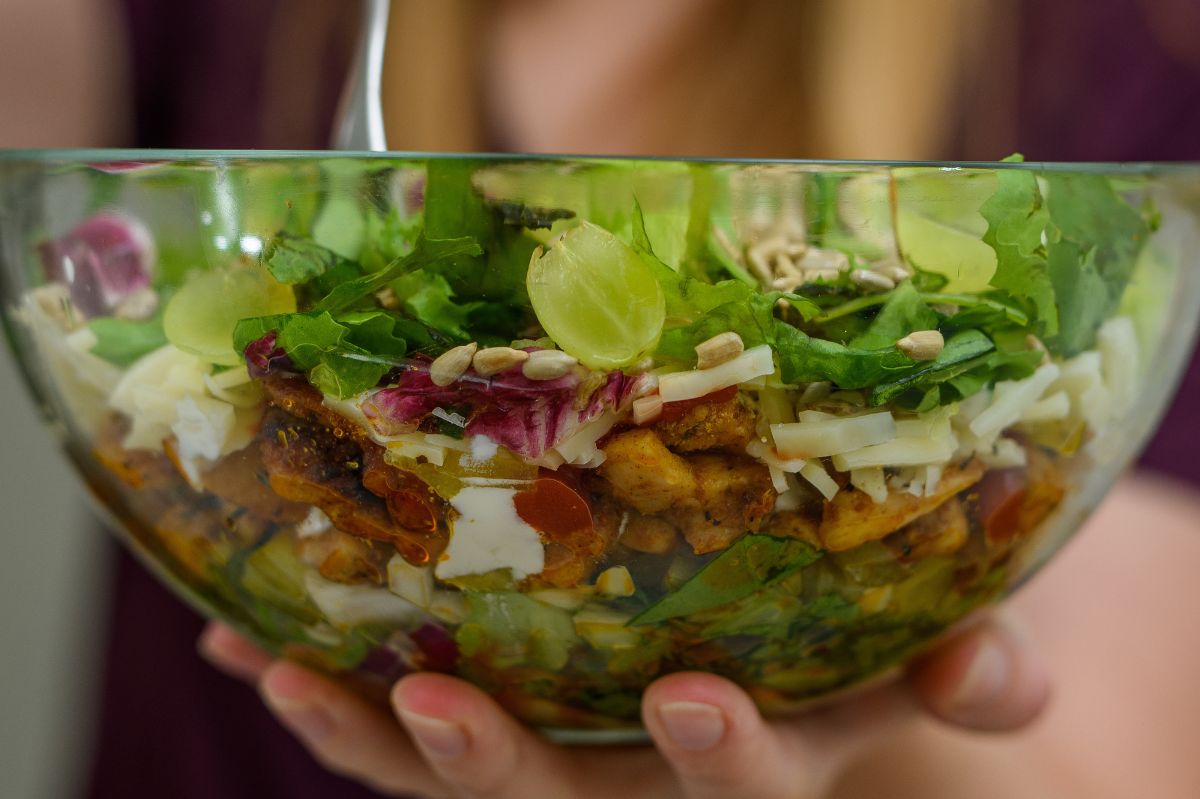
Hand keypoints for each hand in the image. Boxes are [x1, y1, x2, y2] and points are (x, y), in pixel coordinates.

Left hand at [199, 614, 1048, 798]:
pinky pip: (397, 724)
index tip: (697, 703)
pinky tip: (252, 640)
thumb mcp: (930, 671)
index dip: (727, 761)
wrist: (791, 685)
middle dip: (497, 767)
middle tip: (433, 706)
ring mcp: (561, 762)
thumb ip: (975, 675)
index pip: (750, 787)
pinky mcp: (500, 727)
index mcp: (759, 769)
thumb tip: (996, 663)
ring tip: (282, 673)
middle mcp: (644, 787)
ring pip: (460, 775)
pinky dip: (332, 692)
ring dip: (365, 734)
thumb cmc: (864, 668)